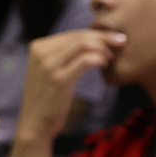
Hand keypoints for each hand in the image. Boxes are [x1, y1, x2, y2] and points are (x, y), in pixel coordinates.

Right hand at [19, 29, 123, 145]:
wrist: (34, 123)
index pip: (72, 33)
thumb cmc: (48, 98)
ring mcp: (49, 65)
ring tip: (111, 57)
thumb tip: (89, 41)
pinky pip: (85, 61)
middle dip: (103, 36)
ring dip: (102, 47)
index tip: (113, 37)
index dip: (95, 33)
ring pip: (83, 44)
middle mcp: (41, 52)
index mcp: (38, 47)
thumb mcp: (49, 70)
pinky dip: (99, 58)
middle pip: (79, 36)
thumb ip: (62, 55)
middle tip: (120, 41)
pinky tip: (104, 64)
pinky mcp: (59, 79)